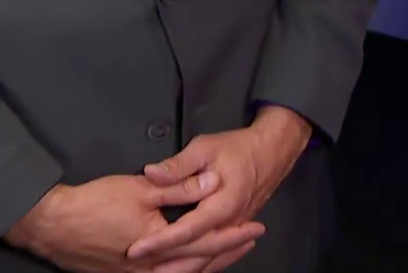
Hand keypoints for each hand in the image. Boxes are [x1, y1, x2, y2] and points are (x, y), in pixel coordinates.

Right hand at [5, 174, 258, 272]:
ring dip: (207, 264)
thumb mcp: (141, 189)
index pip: (205, 241)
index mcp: (158, 247)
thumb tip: (212, 181)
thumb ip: (179, 187)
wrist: (53, 224)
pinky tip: (190, 264)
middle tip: (250, 241)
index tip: (254, 227)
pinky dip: (182, 270)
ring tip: (228, 253)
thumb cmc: (95, 204)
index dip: (232, 234)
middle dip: (226, 253)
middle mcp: (149, 270)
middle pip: (197, 264)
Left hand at [126, 107, 311, 270]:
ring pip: (206, 259)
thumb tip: (151, 173)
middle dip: (165, 262)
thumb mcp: (205, 148)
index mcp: (222, 205)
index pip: (186, 231)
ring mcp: (233, 231)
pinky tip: (178, 267)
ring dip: (180, 267)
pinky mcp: (233, 231)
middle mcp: (229, 224)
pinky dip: (196, 264)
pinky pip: (213, 255)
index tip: (135, 249)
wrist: (271, 152)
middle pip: (196, 254)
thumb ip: (178, 165)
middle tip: (137, 264)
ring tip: (154, 272)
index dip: (159, 241)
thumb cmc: (238, 148)